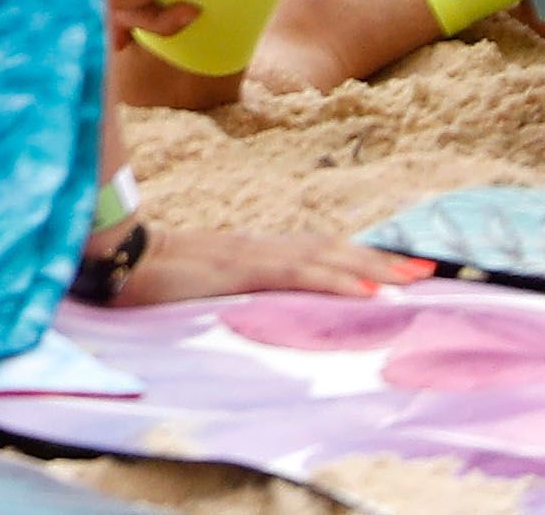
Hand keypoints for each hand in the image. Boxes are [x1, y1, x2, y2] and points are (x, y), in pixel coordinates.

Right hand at [103, 226, 431, 306]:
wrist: (115, 256)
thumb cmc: (152, 273)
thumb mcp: (204, 281)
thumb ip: (235, 284)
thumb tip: (262, 301)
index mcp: (254, 249)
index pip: (318, 250)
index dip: (360, 257)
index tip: (401, 267)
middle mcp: (260, 245)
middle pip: (332, 249)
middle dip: (381, 260)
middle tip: (428, 271)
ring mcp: (252, 255)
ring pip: (325, 258)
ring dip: (373, 269)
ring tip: (413, 279)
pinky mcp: (241, 269)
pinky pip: (299, 276)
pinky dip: (338, 283)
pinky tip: (368, 293)